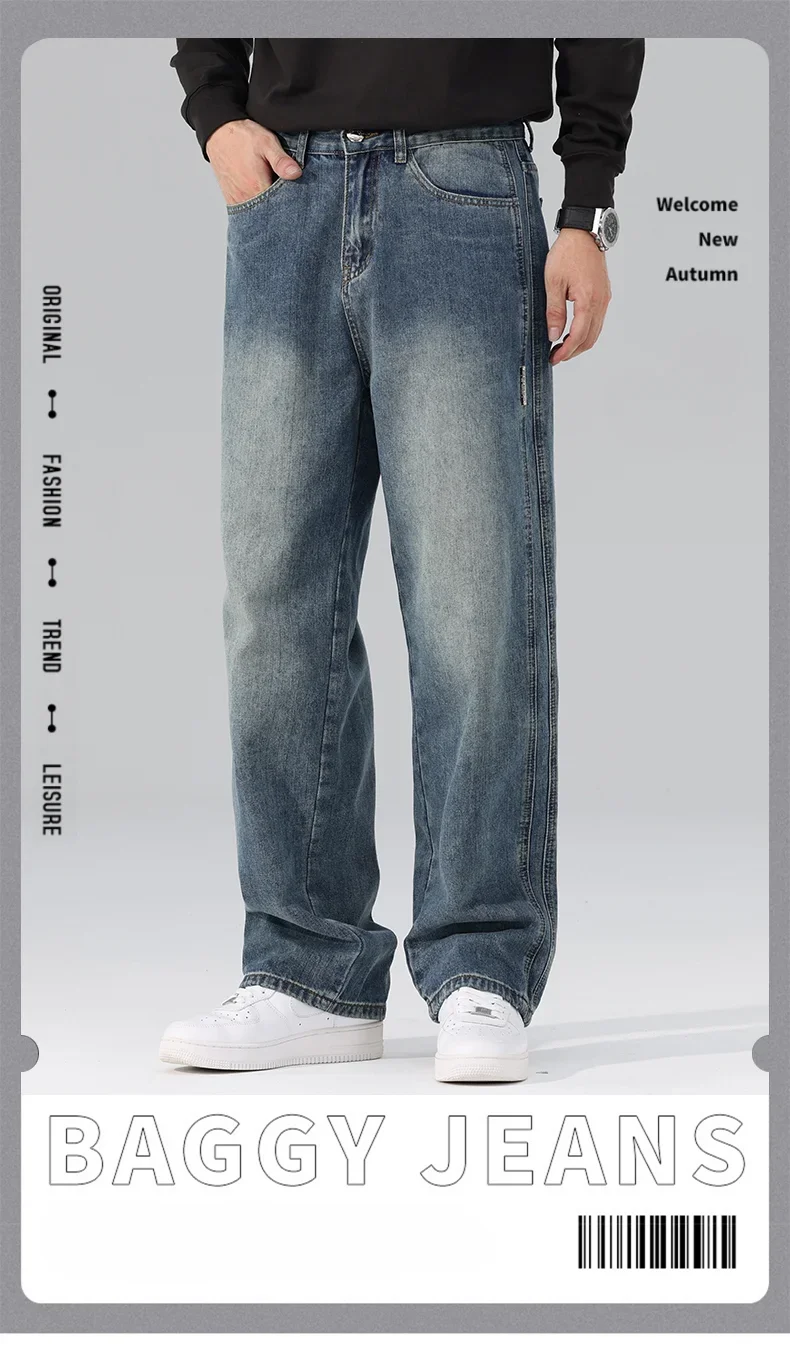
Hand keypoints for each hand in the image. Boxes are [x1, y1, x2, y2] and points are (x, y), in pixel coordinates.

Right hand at [206, 119, 301, 205]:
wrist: (219, 132)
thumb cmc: (242, 136)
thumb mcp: (266, 142)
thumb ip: (281, 160)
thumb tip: (296, 174)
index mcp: (256, 187)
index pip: (280, 207)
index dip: (291, 204)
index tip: (297, 198)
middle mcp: (245, 198)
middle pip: (269, 213)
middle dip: (281, 208)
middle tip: (288, 196)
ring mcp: (237, 201)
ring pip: (259, 214)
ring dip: (269, 209)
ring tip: (276, 195)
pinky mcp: (232, 200)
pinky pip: (248, 212)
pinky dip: (258, 209)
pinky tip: (264, 198)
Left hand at [545, 228, 611, 364]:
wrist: (584, 231)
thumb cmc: (567, 253)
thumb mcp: (553, 282)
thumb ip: (555, 311)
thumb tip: (554, 336)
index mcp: (588, 301)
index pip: (579, 336)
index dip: (566, 352)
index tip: (553, 359)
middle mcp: (600, 302)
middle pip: (590, 338)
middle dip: (573, 351)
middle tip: (556, 356)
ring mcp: (604, 298)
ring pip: (595, 331)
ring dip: (580, 342)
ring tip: (562, 346)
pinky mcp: (604, 294)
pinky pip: (598, 320)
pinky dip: (586, 331)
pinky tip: (573, 331)